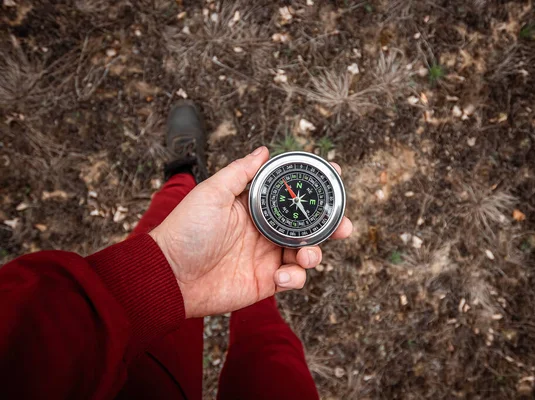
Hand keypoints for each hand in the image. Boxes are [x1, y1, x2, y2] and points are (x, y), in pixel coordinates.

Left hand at [149, 147, 352, 317]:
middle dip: (331, 224)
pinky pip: (294, 279)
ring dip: (316, 253)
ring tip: (307, 254)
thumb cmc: (186, 231)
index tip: (335, 174)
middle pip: (308, 225)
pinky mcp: (267, 282)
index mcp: (255, 207)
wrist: (170, 275)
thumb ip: (240, 172)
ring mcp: (268, 256)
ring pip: (307, 252)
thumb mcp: (212, 192)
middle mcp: (266, 230)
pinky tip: (279, 276)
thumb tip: (263, 150)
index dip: (315, 187)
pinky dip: (295, 277)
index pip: (291, 194)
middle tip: (343, 224)